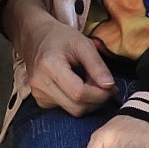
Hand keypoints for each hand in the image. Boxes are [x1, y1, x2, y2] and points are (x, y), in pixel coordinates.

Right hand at [5, 0, 114, 116]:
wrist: (36, 36)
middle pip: (76, 107)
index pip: (79, 93)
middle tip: (106, 87)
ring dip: (88, 102)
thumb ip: (97, 65)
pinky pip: (65, 109)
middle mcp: (40, 84)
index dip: (100, 94)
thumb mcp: (82, 43)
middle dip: (96, 100)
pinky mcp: (40, 101)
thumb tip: (110, 87)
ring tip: (92, 83)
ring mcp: (38, 95)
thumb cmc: (60, 37)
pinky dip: (78, 102)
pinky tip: (79, 87)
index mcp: (49, 65)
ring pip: (72, 111)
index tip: (112, 87)